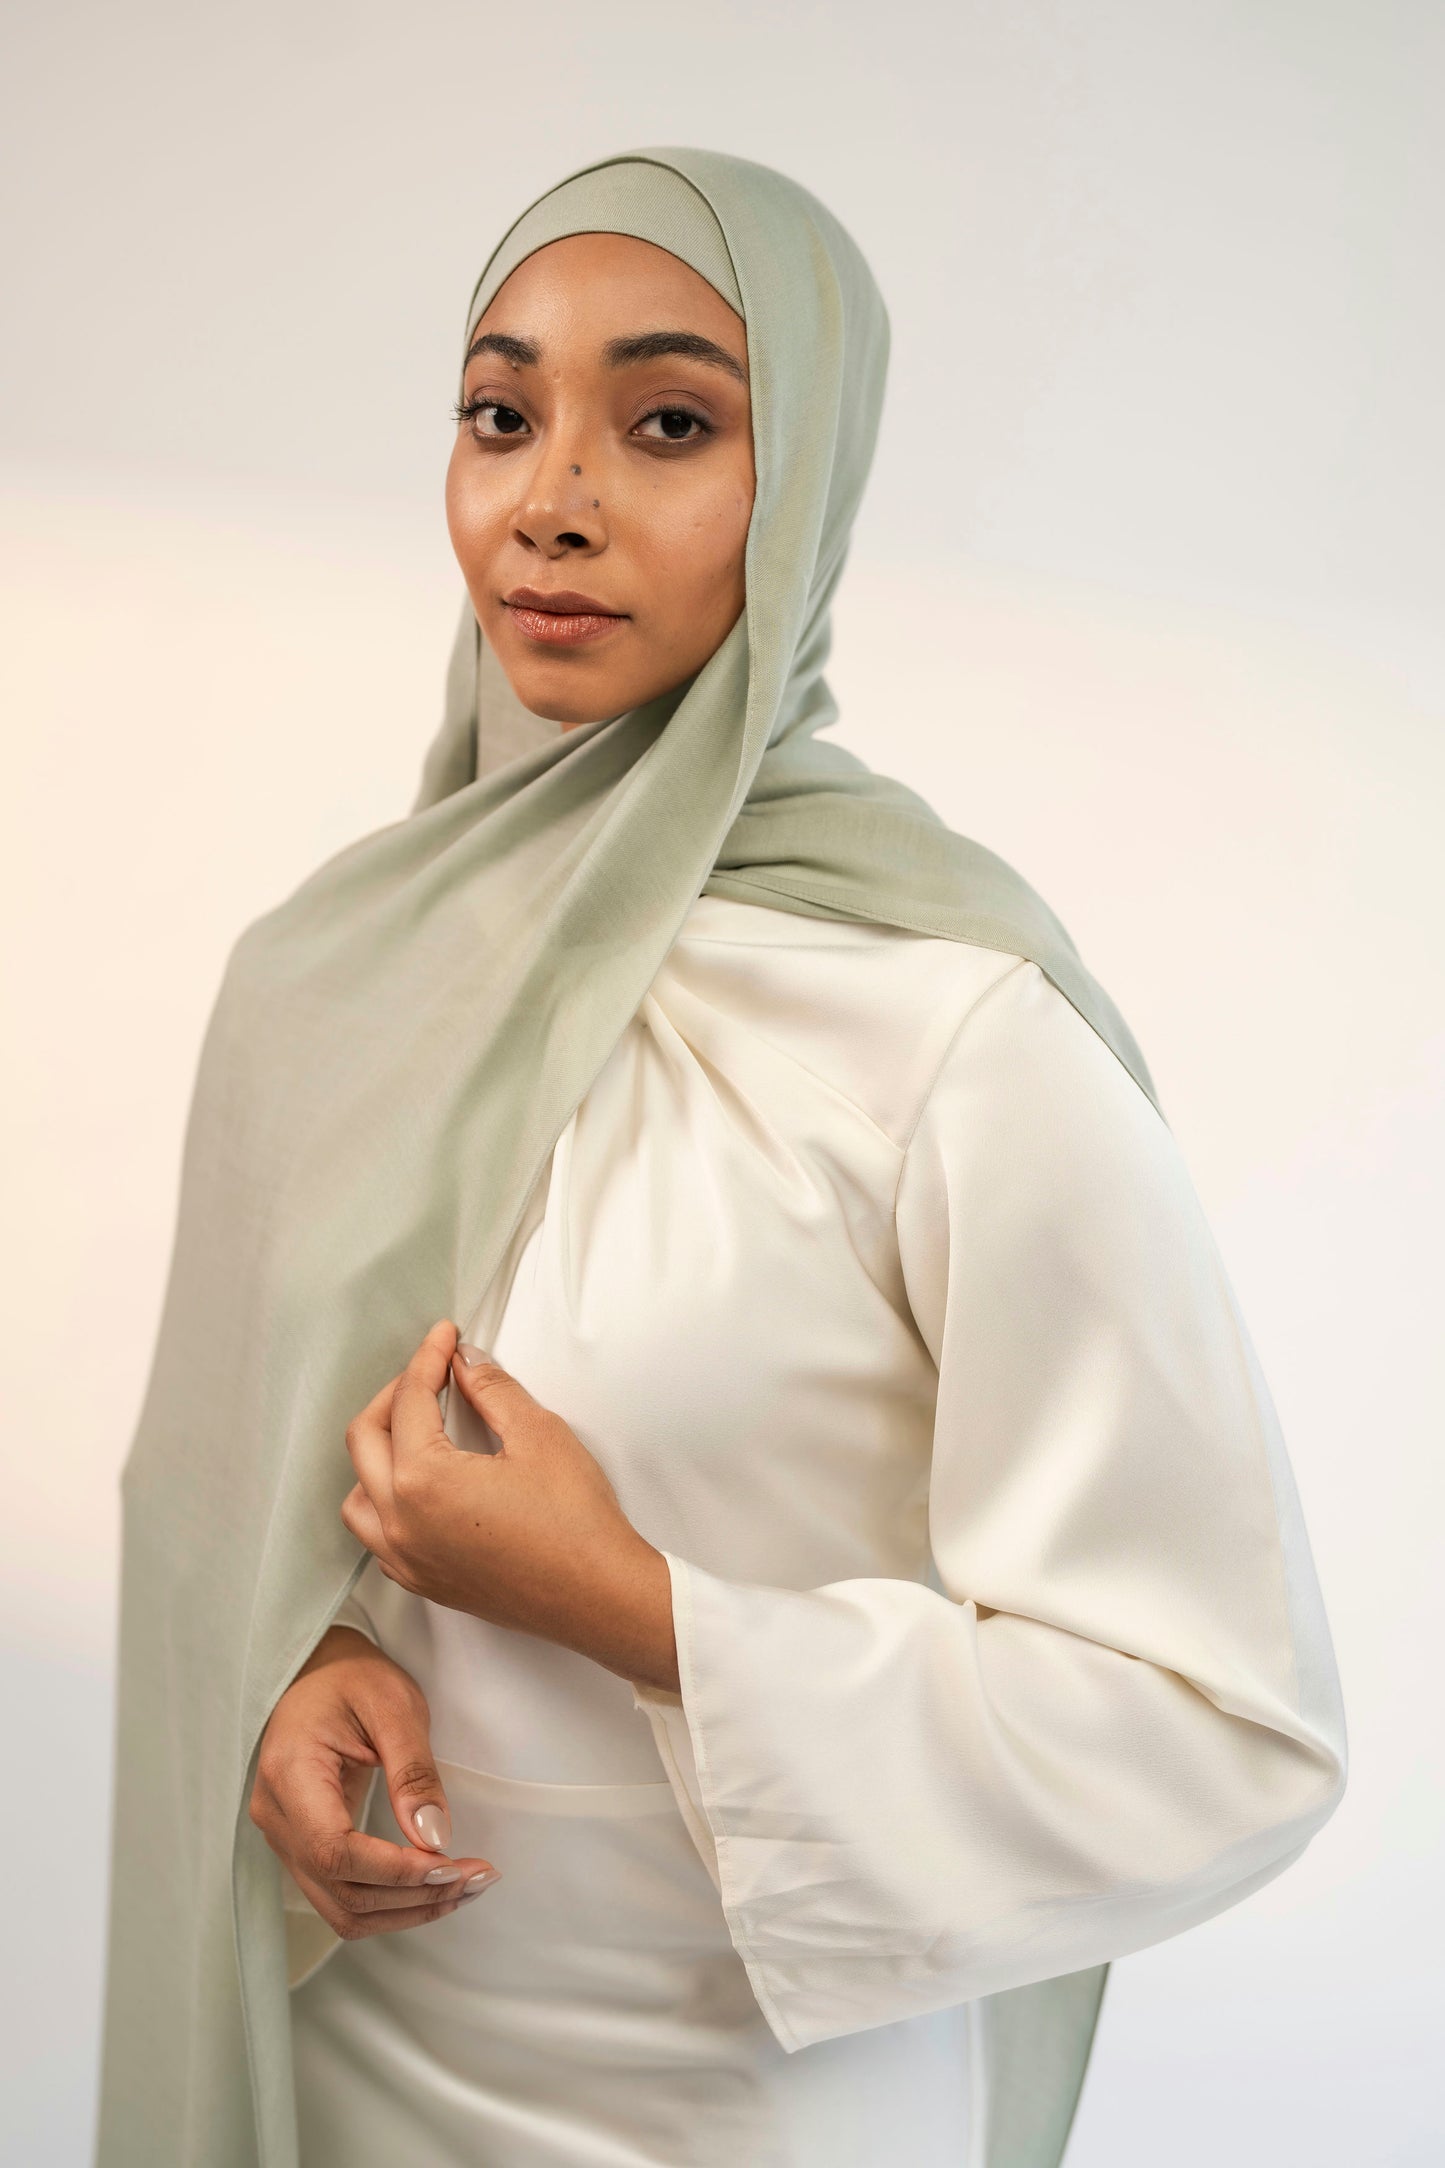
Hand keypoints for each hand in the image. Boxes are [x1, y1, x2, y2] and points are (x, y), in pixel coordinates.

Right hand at [248, 1625, 501, 1938]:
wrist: (318, 1671)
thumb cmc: (354, 1678)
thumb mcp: (394, 1706)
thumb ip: (413, 1771)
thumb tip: (434, 1840)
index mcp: (289, 1773)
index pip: (334, 1851)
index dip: (394, 1872)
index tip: (452, 1865)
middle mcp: (277, 1816)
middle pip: (341, 1891)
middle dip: (413, 1897)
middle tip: (477, 1877)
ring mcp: (284, 1837)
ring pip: (342, 1908)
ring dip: (407, 1910)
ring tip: (466, 1887)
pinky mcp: (302, 1847)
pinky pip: (342, 1894)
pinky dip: (391, 1901)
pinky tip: (435, 1886)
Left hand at [340, 1322, 679, 1691]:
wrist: (597, 1595)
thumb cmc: (574, 1521)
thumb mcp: (538, 1434)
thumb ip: (492, 1390)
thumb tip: (466, 1363)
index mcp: (423, 1481)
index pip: (409, 1401)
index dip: (427, 1359)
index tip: (444, 1337)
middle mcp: (401, 1523)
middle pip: (365, 1440)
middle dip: (394, 1395)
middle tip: (431, 1373)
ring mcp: (407, 1558)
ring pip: (358, 1495)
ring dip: (377, 1454)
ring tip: (416, 1429)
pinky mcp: (423, 1582)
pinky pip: (377, 1536)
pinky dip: (384, 1502)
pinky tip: (419, 1486)